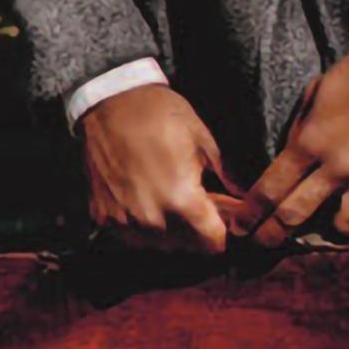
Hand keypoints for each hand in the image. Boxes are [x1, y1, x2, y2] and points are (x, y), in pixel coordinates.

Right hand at [81, 80, 248, 253]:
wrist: (109, 100)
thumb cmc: (160, 114)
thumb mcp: (203, 140)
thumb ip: (228, 176)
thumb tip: (246, 198)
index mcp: (181, 200)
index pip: (214, 242)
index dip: (225, 230)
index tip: (225, 216)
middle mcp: (151, 219)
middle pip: (188, 247)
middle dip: (200, 232)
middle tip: (202, 206)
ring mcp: (123, 220)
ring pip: (159, 246)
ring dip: (173, 233)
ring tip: (175, 204)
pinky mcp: (103, 216)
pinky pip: (132, 238)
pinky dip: (144, 228)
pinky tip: (149, 204)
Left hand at [250, 36, 348, 246]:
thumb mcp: (317, 93)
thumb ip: (300, 131)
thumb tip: (286, 164)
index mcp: (310, 140)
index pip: (269, 189)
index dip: (249, 216)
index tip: (238, 230)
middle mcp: (339, 165)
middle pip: (295, 216)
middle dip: (272, 237)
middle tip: (262, 246)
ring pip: (345, 227)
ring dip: (333, 229)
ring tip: (331, 224)